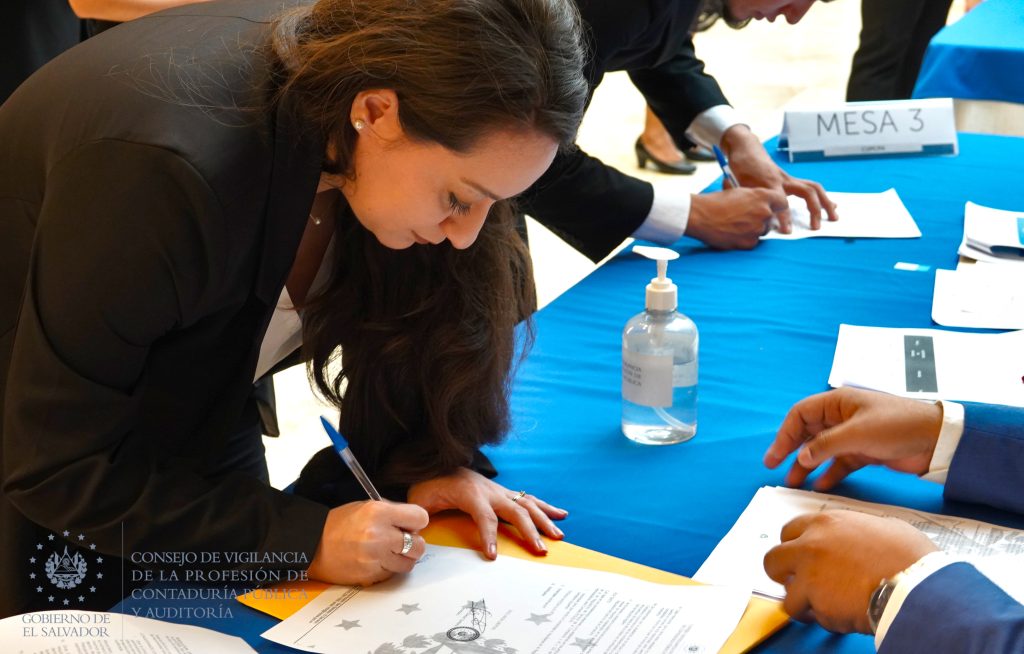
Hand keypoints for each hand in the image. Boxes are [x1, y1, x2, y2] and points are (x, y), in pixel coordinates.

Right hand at [306, 500, 427, 585]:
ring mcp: (375, 558)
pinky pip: (392, 574)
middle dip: (413, 543)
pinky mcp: (370, 575)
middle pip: (419, 545)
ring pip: (408, 563)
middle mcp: (379, 535)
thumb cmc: (339, 524)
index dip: (417, 521)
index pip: (420, 518)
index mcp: (379, 513)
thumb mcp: (367, 506)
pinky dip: (388, 568)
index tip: (411, 524)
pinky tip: (376, 560)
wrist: (312, 545)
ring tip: (388, 552)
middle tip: (401, 540)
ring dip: (402, 558)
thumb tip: (415, 523)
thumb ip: (393, 512)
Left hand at [407, 467, 567, 559]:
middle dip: (528, 530)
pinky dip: (546, 506)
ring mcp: (499, 490)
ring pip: (526, 504)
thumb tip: (414, 536)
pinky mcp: (504, 492)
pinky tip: (561, 514)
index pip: (484, 516)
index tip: (494, 555)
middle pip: (514, 510)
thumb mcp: (418, 499)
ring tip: (558, 536)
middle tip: (539, 550)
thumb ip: (419, 516)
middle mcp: (489, 490)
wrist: (438, 460)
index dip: (489, 535)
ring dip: (543, 520)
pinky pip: (528, 498)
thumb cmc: (428, 483)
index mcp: (469, 493)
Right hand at [687, 187, 788, 248]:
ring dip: (754, 229)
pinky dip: (745, 239)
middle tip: (747, 218)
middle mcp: (763, 212)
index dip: (777, 205)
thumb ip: (754, 198)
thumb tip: (762, 204)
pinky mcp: (749, 242)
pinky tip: (732, 233)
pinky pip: (753, 241)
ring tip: (736, 225)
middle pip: (772, 218)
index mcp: (761, 196)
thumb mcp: (738, 192)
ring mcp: (757, 229)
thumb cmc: (715, 202)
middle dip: (763, 219)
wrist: (700, 216)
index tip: (773, 208)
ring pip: (763, 231)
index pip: (782, 202)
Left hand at [721, 124, 837, 232]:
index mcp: (769, 183)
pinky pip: (811, 187)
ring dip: (826, 202)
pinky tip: (830, 205)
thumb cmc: (739, 169)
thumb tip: (747, 217)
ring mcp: (789, 179)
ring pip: (814, 188)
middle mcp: (783, 180)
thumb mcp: (736, 184)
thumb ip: (744, 199)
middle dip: (814, 210)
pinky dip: (822, 196)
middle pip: (807, 193)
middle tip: (816, 227)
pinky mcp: (792, 180)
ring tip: (834, 217)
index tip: (787, 232)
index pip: (782, 203)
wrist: (746, 149)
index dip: (784, 218)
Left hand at [763, 511, 937, 633]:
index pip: (788, 531)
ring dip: (804, 604)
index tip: (801, 558)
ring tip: (825, 608)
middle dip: (783, 575)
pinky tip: (844, 616)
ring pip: (787, 596)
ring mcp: (809, 576)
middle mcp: (810, 546)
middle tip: (799, 584)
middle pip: (772, 561)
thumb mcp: (884, 528)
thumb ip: (856, 531)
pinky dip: (825, 620)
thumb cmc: (910, 557)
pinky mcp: (817, 603)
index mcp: (825, 523)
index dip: (794, 547)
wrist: (916, 585)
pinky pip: (813, 616)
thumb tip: (857, 539)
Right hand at [764, 388, 943, 489]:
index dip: (785, 433)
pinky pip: (839, 462)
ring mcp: (853, 435)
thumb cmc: (897, 425)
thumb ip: (825, 445)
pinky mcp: (865, 452)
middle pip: (808, 432)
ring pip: (821, 450)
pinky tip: (820, 485)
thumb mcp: (857, 433)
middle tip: (776, 468)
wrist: (937, 440)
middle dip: (792, 450)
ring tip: (794, 482)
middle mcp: (842, 417)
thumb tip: (801, 457)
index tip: (776, 455)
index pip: (801, 415)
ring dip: (807, 465)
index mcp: (838, 402)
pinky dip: (829, 473)